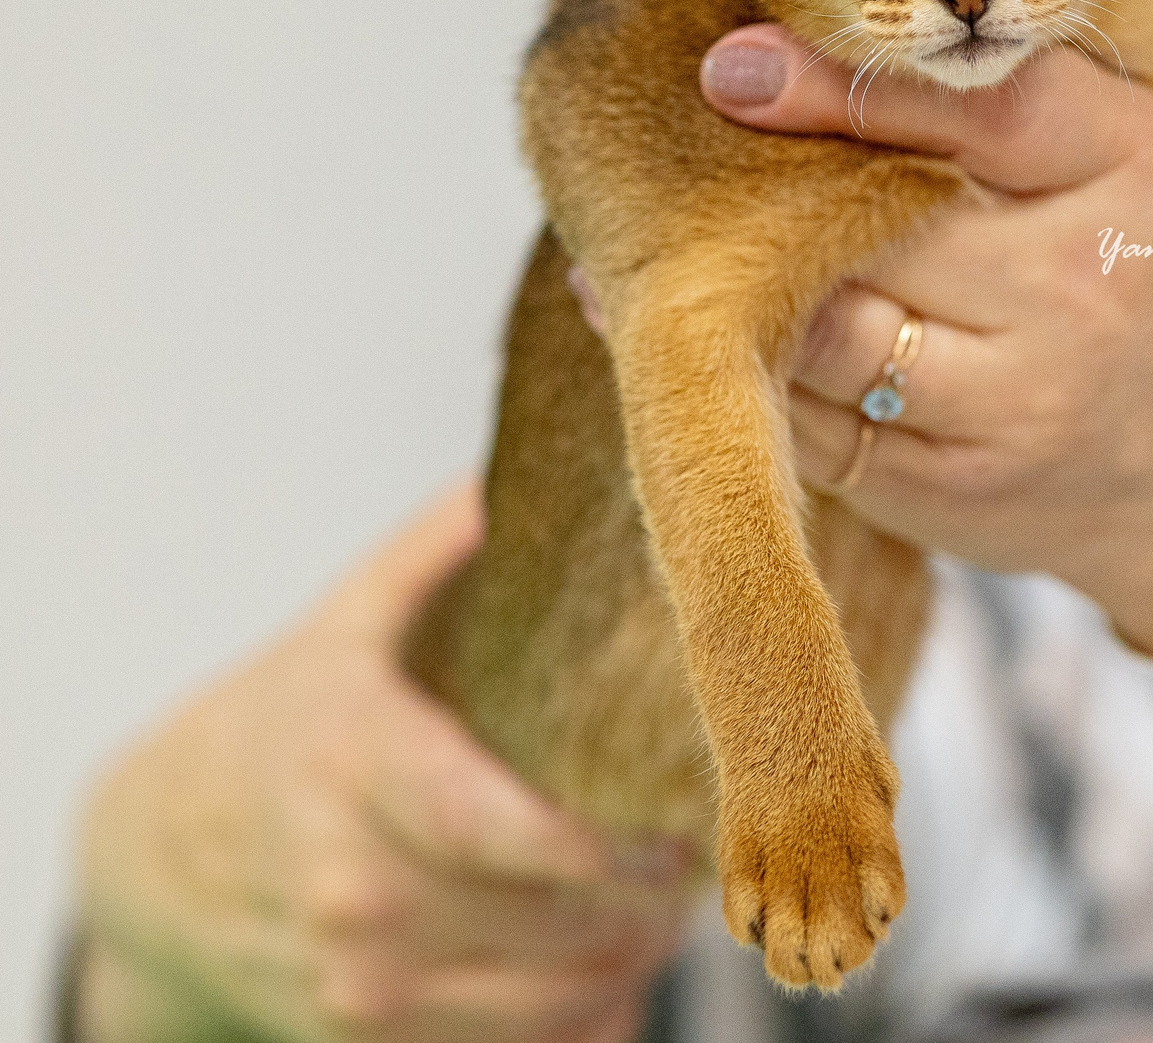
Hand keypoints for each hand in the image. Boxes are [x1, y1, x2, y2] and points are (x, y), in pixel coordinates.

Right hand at [74, 484, 694, 1042]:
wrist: (160, 853)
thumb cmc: (287, 720)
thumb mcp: (354, 617)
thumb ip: (451, 540)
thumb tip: (548, 453)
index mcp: (359, 765)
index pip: (509, 831)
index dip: (614, 846)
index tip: (685, 828)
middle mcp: (356, 886)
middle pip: (555, 924)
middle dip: (651, 900)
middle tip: (705, 853)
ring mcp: (359, 976)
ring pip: (551, 1001)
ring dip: (631, 960)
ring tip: (670, 903)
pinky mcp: (368, 1036)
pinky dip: (586, 1015)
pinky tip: (613, 957)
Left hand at [692, 26, 1152, 654]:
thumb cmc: (1121, 264)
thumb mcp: (1103, 148)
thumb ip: (984, 91)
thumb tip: (772, 45)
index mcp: (1127, 159)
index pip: (979, 106)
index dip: (845, 85)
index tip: (733, 63)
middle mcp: (1083, 284)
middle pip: (880, 224)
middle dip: (776, 196)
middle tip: (689, 158)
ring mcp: (1020, 400)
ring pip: (828, 329)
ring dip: (750, 293)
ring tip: (691, 247)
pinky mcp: (951, 487)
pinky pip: (813, 422)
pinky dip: (759, 377)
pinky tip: (722, 342)